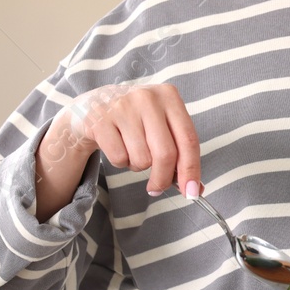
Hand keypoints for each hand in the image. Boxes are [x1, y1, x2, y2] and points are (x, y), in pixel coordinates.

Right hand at [44, 82, 203, 196]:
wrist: (94, 105)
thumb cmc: (135, 120)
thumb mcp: (160, 126)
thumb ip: (180, 153)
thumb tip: (195, 188)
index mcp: (169, 96)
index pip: (188, 139)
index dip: (191, 170)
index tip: (192, 192)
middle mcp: (147, 98)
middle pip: (166, 153)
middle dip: (163, 179)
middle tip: (156, 189)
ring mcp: (122, 107)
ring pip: (142, 159)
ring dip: (138, 165)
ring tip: (131, 150)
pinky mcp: (100, 120)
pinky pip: (119, 158)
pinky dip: (120, 162)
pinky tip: (116, 146)